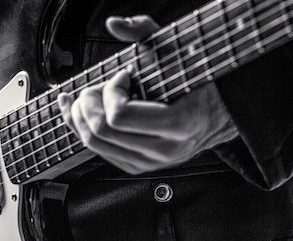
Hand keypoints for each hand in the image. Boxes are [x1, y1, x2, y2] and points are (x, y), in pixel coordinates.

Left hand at [58, 15, 237, 174]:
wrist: (215, 115)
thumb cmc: (194, 80)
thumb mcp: (174, 51)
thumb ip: (145, 31)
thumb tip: (114, 23)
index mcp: (177, 123)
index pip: (120, 116)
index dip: (111, 90)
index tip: (123, 74)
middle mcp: (162, 149)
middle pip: (101, 131)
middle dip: (87, 102)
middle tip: (95, 85)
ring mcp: (148, 162)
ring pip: (94, 143)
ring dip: (79, 116)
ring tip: (86, 96)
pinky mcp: (136, 166)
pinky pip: (98, 151)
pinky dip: (81, 128)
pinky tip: (77, 110)